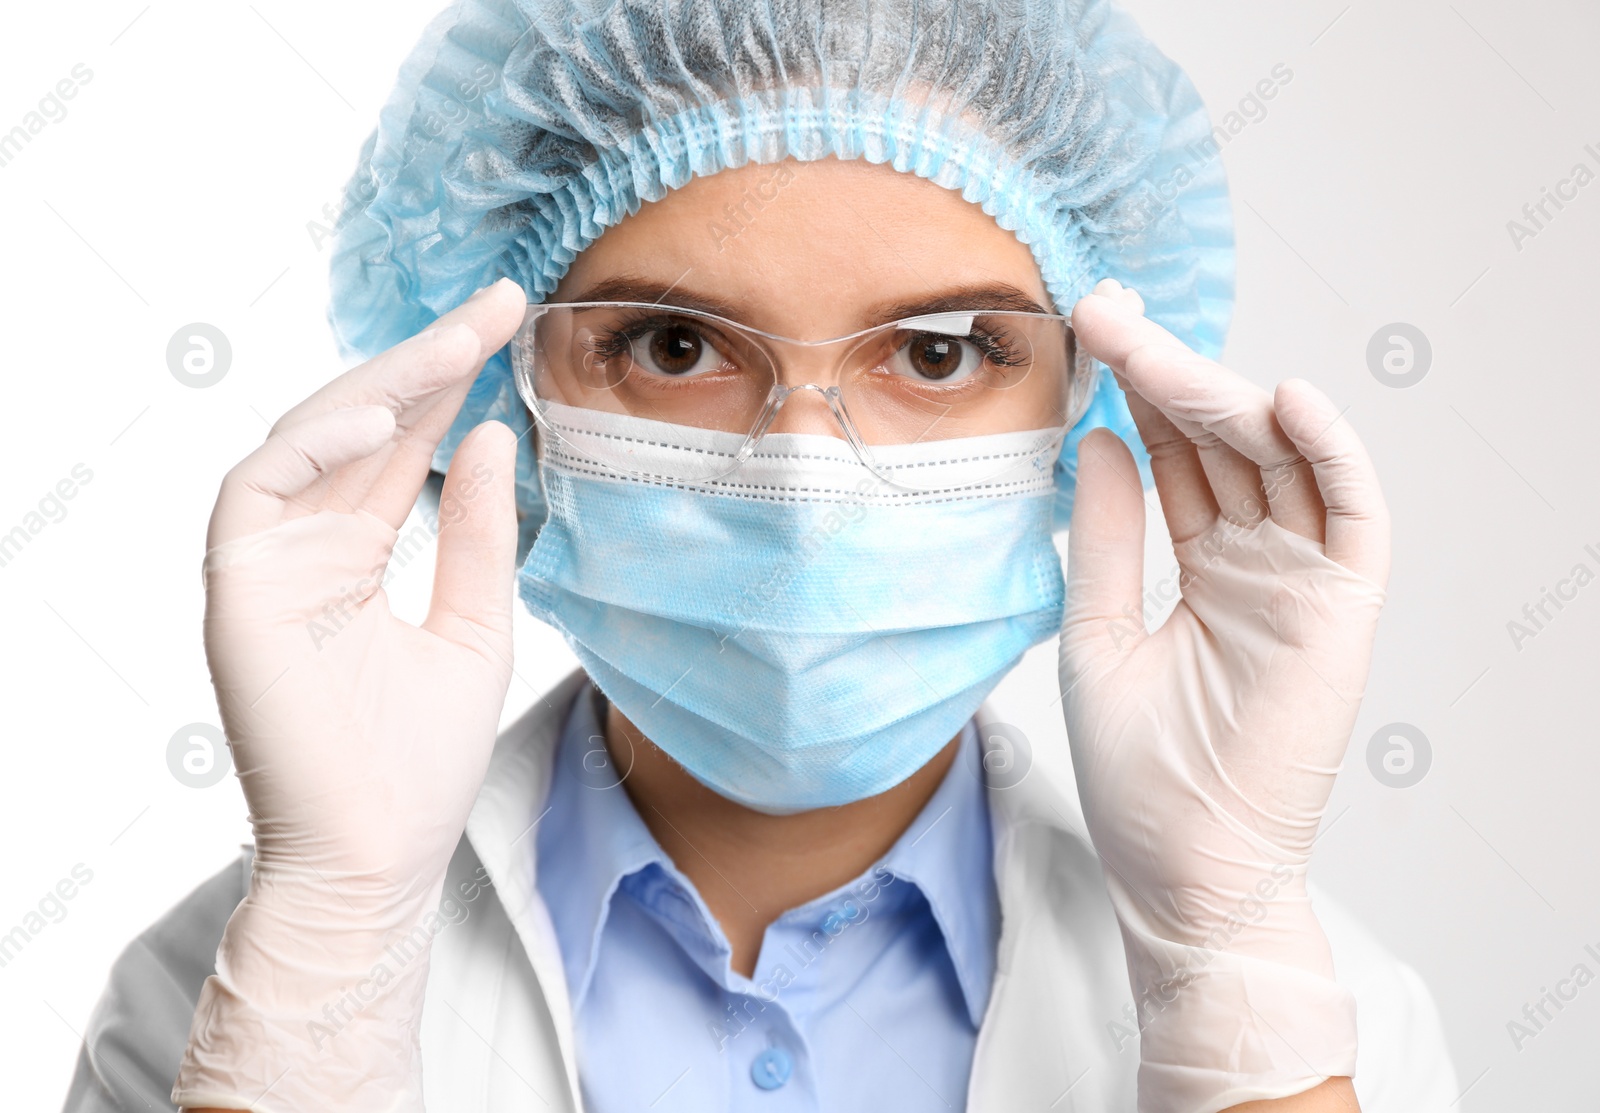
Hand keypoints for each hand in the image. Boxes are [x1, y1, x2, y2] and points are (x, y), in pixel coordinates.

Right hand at [173, 279, 525, 1112]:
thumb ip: (477, 530)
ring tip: (456, 342)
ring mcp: (269, 560)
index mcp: (360, 554)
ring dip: (380, 385)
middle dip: (426, 360)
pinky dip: (312, 447)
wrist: (380, 854)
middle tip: (495, 303)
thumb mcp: (477, 624)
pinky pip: (260, 487)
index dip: (451, 381)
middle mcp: (310, 545)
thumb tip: (493, 433)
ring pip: (311, 439)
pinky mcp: (236, 584)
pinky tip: (380, 421)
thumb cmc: (424, 759)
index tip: (508, 322)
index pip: (405, 445)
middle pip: (364, 426)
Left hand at [1060, 281, 1387, 1109]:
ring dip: (1223, 395)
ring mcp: (1304, 580)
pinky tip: (1279, 400)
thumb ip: (1108, 536)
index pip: (1179, 455)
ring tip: (1153, 347)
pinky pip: (1352, 513)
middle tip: (1108, 313)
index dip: (1140, 391)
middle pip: (1224, 441)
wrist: (1180, 871)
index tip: (1091, 330)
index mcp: (1204, 565)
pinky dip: (1329, 454)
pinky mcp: (1343, 609)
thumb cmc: (1139, 773)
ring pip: (1279, 459)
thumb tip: (1099, 442)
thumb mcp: (1098, 632)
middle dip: (1169, 373)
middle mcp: (1259, 560)